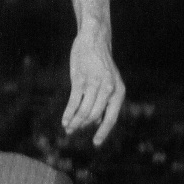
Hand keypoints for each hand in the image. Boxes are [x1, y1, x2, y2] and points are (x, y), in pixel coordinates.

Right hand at [62, 28, 124, 145]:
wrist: (94, 39)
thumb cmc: (101, 63)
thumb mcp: (110, 82)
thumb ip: (105, 101)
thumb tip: (96, 121)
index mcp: (119, 91)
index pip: (111, 118)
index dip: (103, 132)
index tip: (95, 143)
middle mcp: (108, 89)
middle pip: (94, 116)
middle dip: (83, 127)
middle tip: (74, 133)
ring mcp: (94, 84)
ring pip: (83, 111)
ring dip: (74, 122)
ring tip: (68, 128)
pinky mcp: (80, 79)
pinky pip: (74, 101)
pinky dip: (68, 113)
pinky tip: (64, 120)